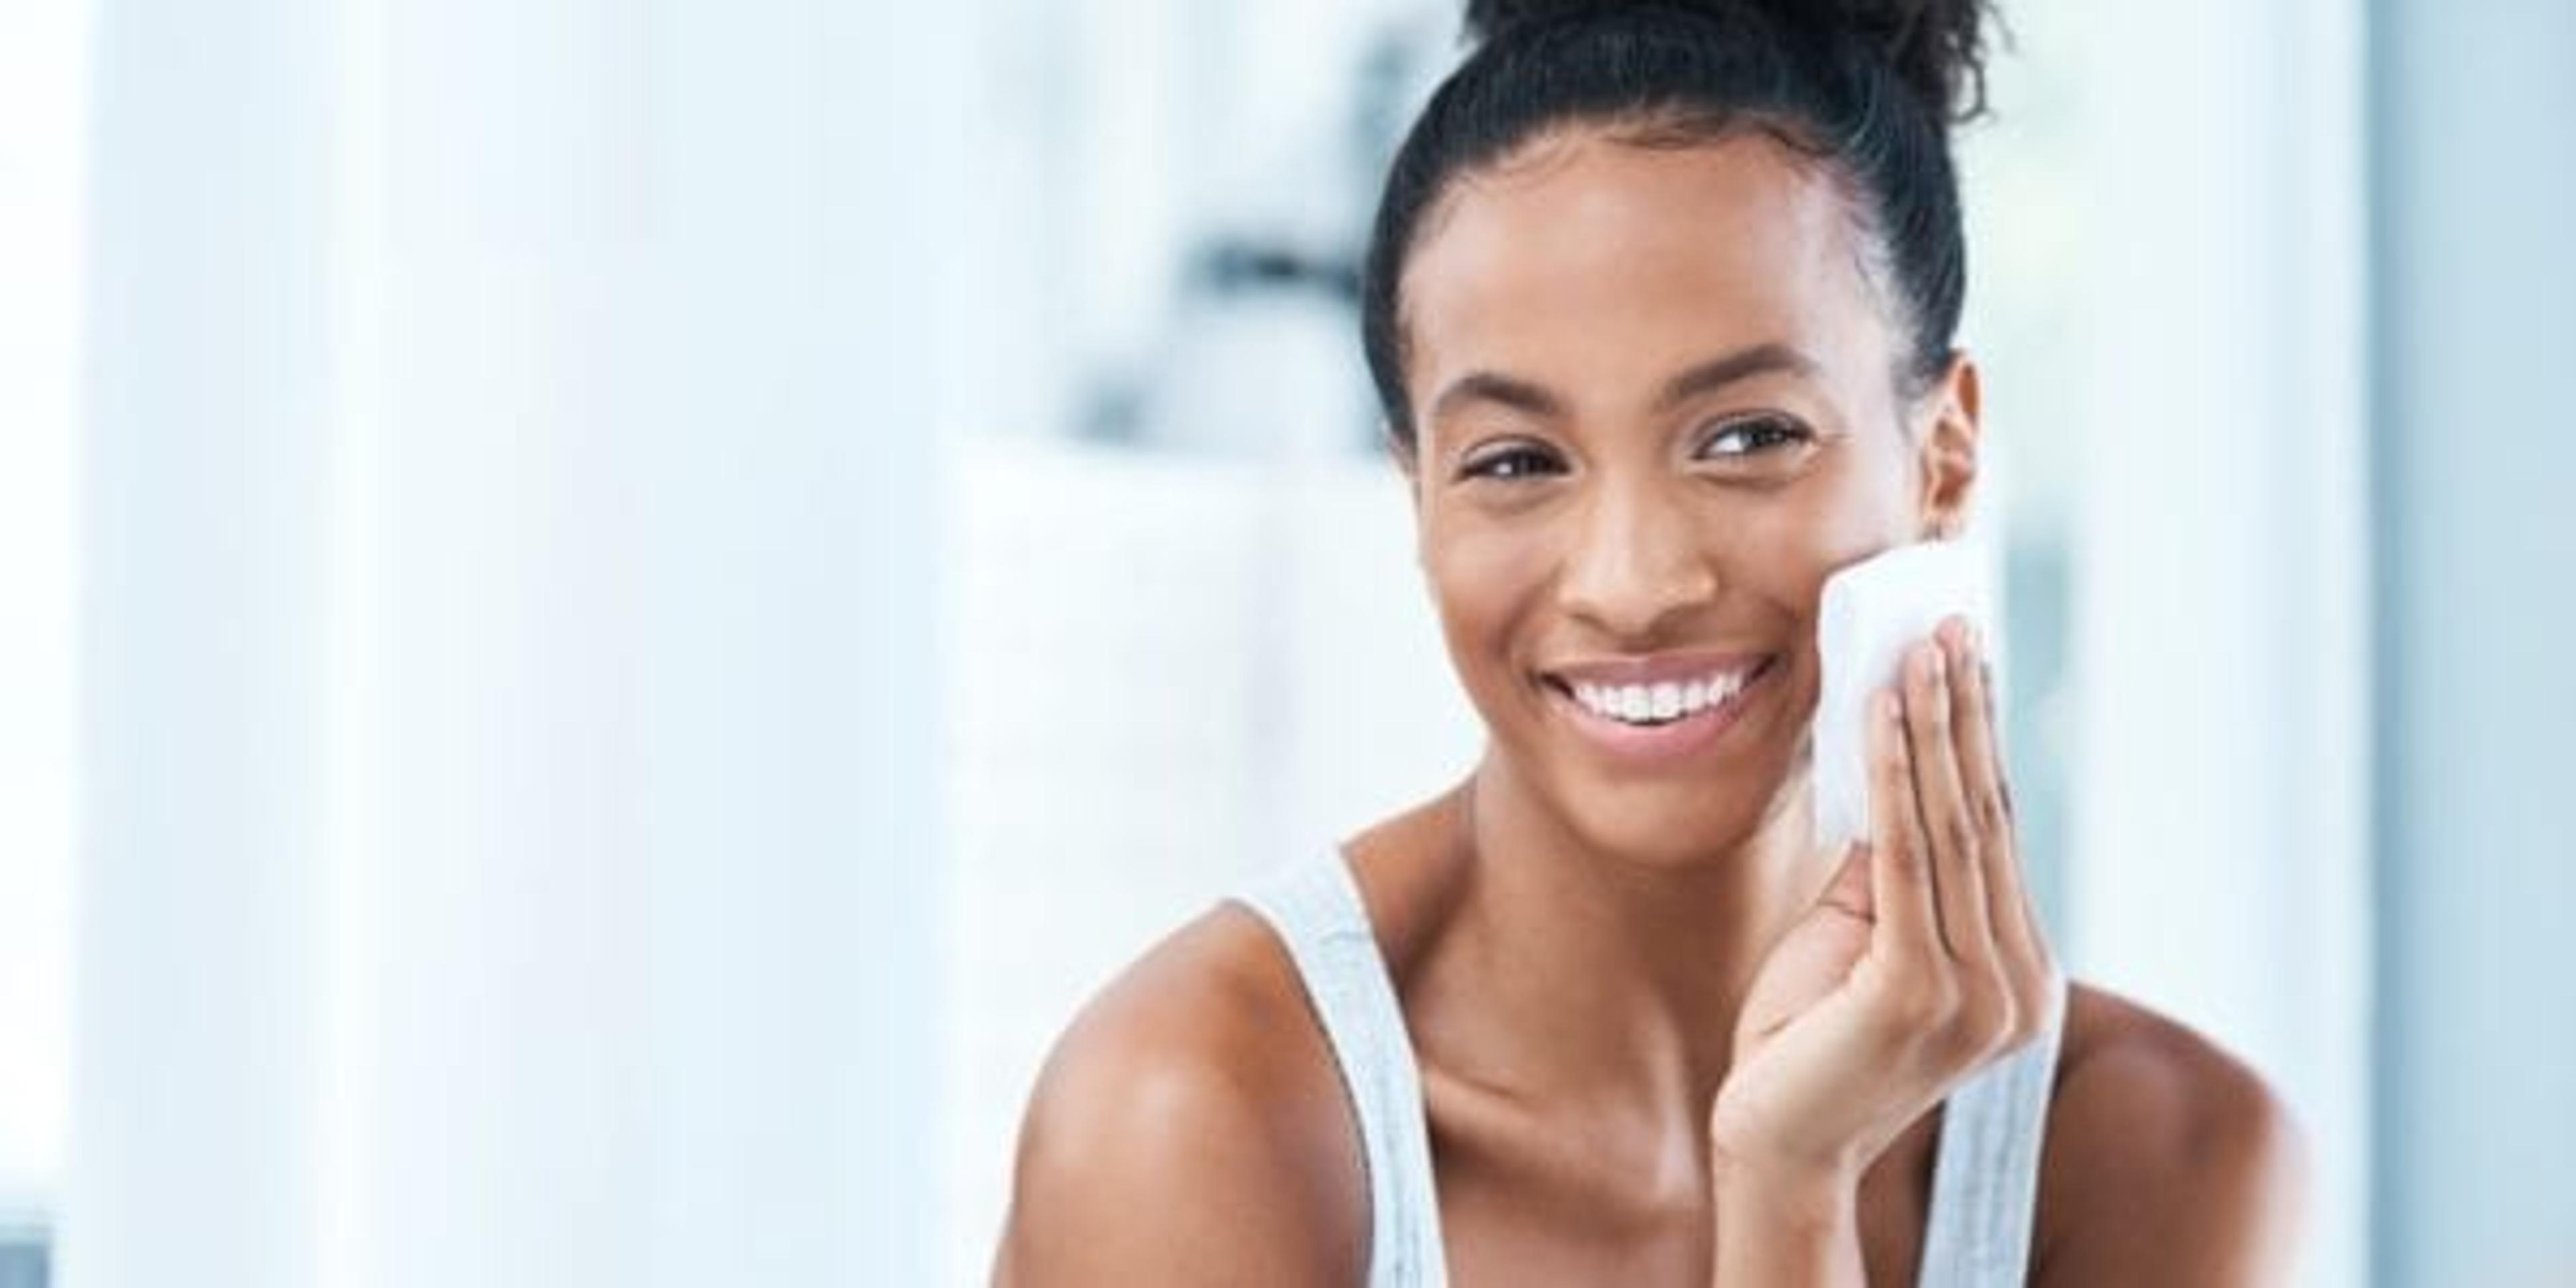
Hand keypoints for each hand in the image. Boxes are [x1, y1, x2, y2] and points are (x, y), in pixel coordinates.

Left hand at [1708, 617, 2059, 1182]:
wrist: (1773, 1141)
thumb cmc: (1805, 1037)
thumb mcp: (1859, 934)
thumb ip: (1889, 866)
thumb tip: (1893, 767)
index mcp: (2018, 973)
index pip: (1997, 833)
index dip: (1980, 740)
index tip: (1968, 658)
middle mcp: (2018, 986)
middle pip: (1986, 818)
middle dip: (1965, 713)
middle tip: (1951, 625)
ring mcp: (1979, 996)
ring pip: (1952, 827)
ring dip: (1932, 725)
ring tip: (1919, 648)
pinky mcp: (1921, 994)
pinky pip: (1907, 858)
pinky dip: (1893, 773)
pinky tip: (1883, 711)